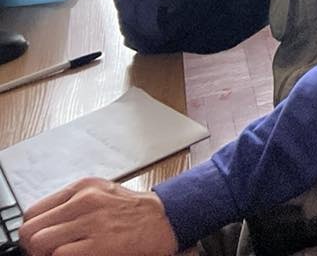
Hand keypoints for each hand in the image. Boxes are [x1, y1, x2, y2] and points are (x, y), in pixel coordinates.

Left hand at [20, 178, 177, 255]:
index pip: (33, 212)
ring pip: (40, 243)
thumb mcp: (100, 194)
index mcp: (82, 188)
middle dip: (36, 245)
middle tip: (50, 251)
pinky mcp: (99, 245)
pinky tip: (78, 255)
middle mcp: (84, 201)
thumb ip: (71, 203)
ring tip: (64, 253)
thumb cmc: (133, 210)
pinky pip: (59, 255)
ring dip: (47, 253)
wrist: (166, 219)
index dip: (34, 230)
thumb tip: (43, 224)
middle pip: (31, 229)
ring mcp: (91, 223)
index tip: (42, 239)